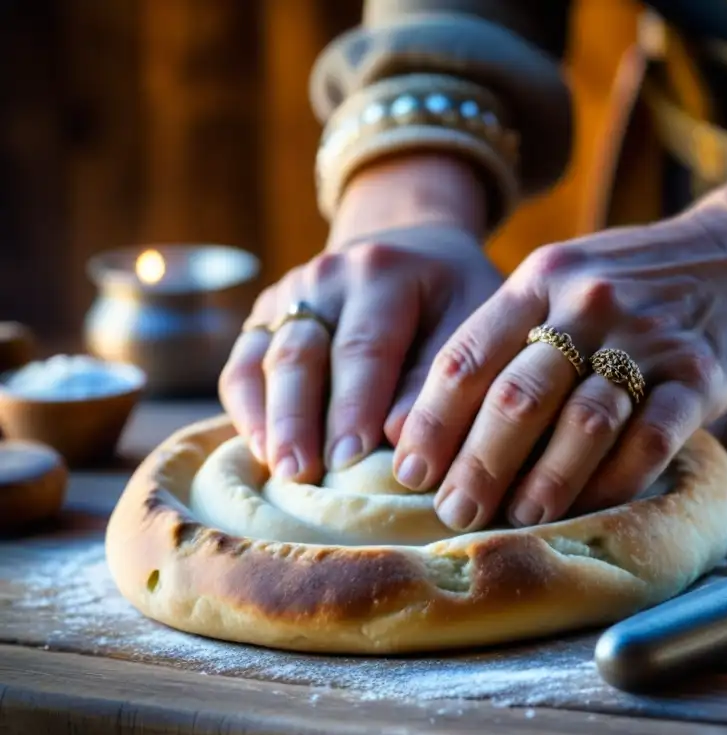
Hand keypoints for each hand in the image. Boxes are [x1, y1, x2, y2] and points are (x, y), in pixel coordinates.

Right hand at [218, 154, 501, 480]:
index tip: (351, 458)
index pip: (364, 345)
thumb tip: (398, 435)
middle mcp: (324, 278)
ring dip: (271, 422)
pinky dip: (247, 411)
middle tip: (304, 475)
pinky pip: (241, 368)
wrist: (415, 253)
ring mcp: (287, 297)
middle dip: (301, 420)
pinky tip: (261, 453)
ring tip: (280, 472)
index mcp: (382, 273)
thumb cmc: (453, 300)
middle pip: (302, 355)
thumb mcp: (471, 317)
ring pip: (264, 363)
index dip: (355, 404)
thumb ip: (440, 373)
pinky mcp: (264, 320)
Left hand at [392, 124, 726, 530]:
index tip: (407, 471)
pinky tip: (594, 505)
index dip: (430, 421)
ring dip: (544, 480)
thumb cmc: (640, 281)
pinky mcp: (701, 373)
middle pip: (514, 396)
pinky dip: (618, 477)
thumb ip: (512, 332)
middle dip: (475, 464)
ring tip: (518, 519)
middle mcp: (587, 303)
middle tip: (453, 512)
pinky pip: (651, 436)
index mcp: (541, 281)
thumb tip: (439, 415)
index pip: (466, 356)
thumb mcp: (567, 280)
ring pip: (581, 421)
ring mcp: (646, 336)